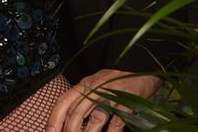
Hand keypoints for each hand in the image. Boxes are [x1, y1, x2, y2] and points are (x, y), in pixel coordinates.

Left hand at [46, 69, 160, 131]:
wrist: (143, 70)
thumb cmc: (116, 82)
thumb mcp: (95, 86)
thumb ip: (82, 100)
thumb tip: (65, 120)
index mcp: (85, 84)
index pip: (63, 101)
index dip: (54, 118)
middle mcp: (95, 88)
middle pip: (76, 112)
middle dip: (70, 130)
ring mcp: (111, 94)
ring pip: (95, 118)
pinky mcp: (127, 102)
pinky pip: (116, 121)